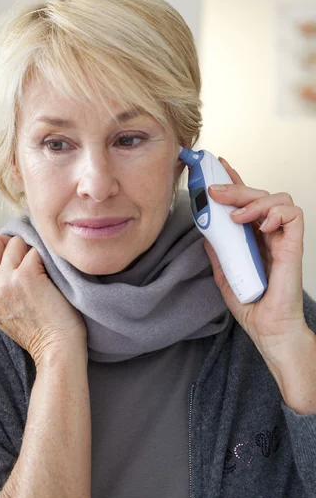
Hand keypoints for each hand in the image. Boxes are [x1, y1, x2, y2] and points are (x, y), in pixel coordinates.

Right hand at [0, 235, 86, 365]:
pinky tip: (52, 277)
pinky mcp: (27, 274)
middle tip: (25, 255)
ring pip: (15, 243)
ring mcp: (7, 280)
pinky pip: (36, 251)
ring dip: (30, 251)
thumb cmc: (41, 333)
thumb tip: (4, 261)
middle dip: (8, 243)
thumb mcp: (4, 313)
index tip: (4, 251)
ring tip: (42, 271)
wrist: (57, 349)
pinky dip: (46, 258)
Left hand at [203, 157, 307, 365]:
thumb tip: (205, 231)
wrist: (268, 330)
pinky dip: (276, 213)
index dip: (235, 181)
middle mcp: (269, 234)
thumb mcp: (224, 274)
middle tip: (214, 190)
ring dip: (254, 200)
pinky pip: (293, 215)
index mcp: (253, 237)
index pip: (246, 201)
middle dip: (235, 187)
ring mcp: (282, 239)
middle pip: (259, 195)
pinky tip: (260, 223)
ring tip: (236, 216)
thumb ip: (218, 251)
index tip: (218, 167)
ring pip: (277, 199)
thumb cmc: (253, 306)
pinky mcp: (293, 247)